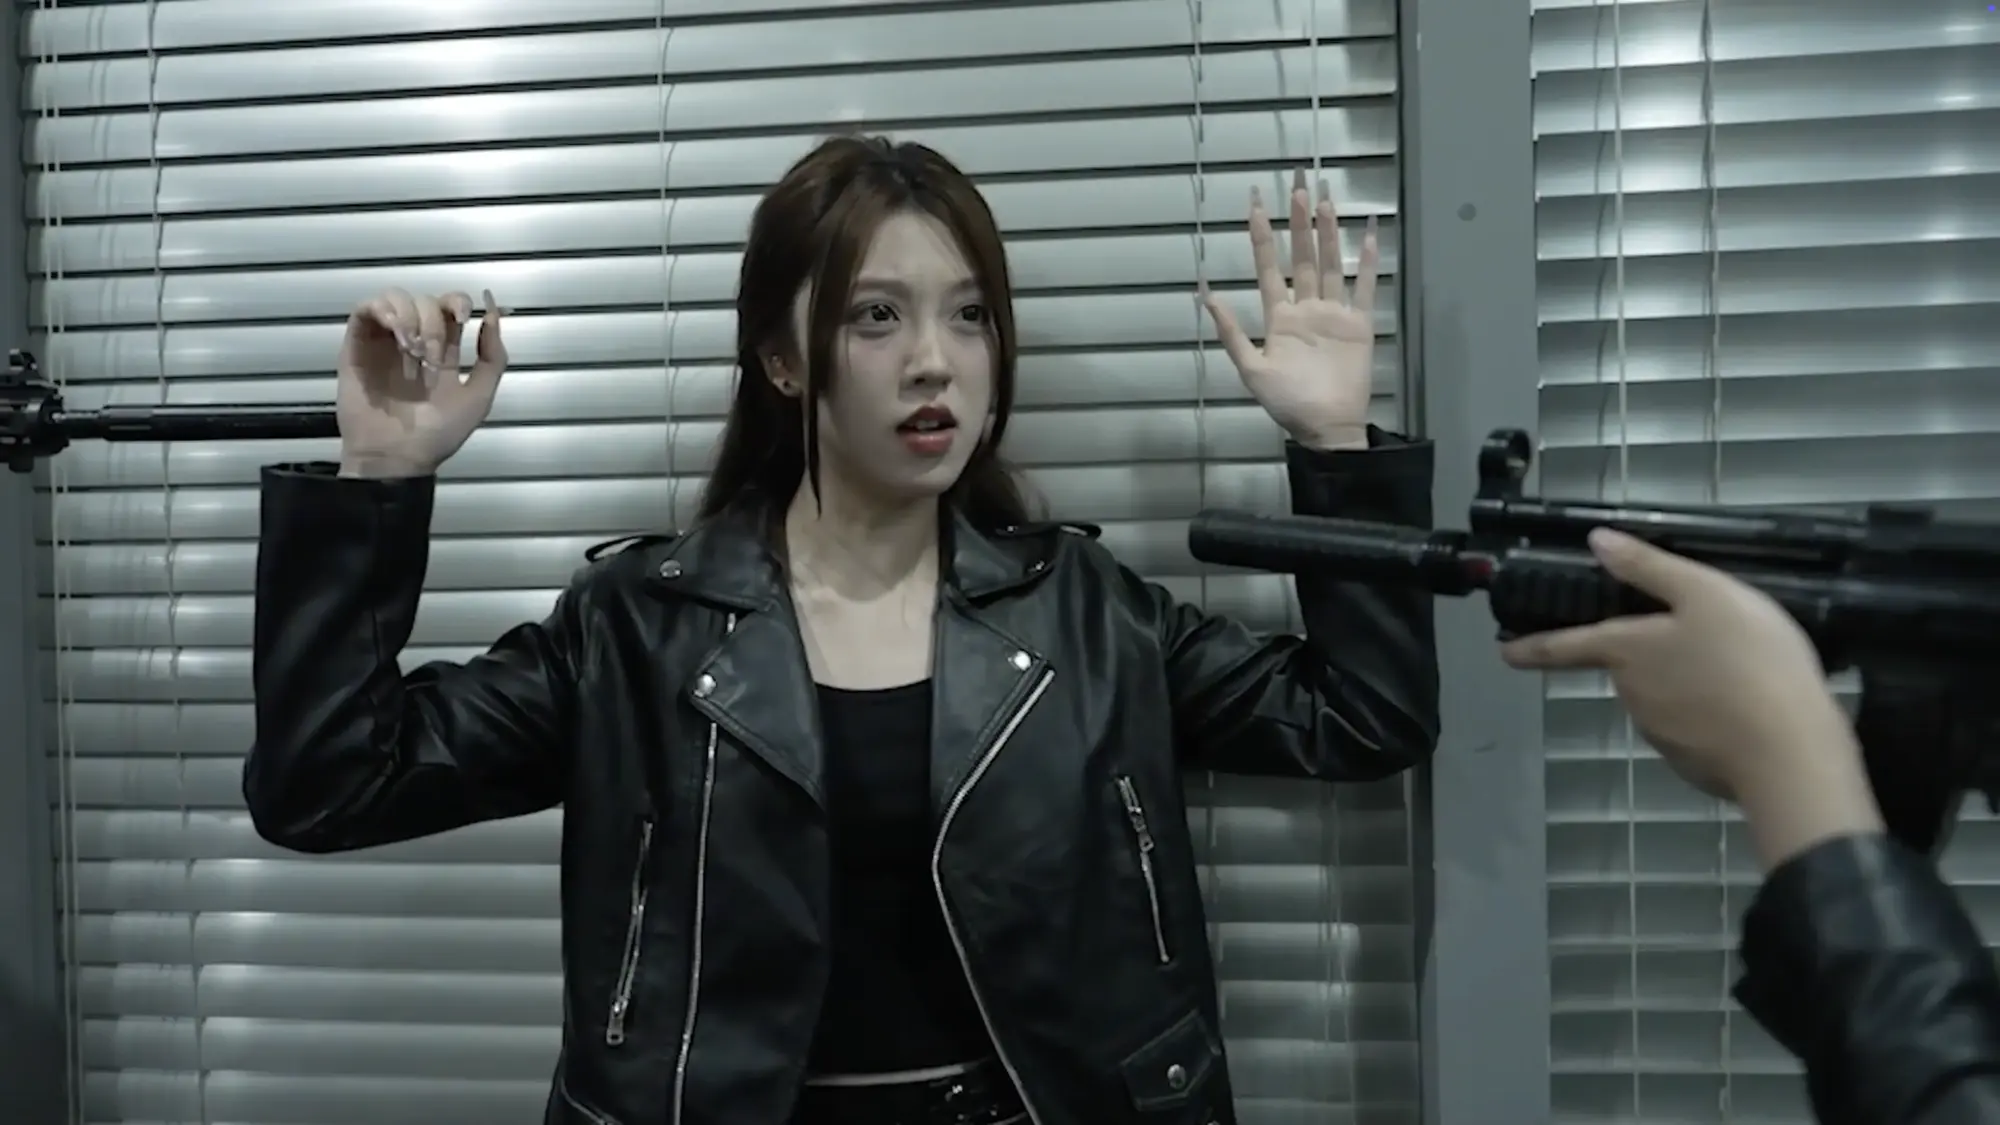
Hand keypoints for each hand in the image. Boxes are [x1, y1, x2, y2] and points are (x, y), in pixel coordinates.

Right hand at [336, 287, 508, 477]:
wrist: (397, 456)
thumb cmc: (437, 435)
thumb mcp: (479, 398)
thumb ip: (492, 358)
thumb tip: (494, 314)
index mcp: (442, 350)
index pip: (449, 306)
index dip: (457, 301)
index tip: (463, 317)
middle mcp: (413, 341)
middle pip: (425, 301)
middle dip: (434, 323)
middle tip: (430, 358)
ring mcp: (384, 342)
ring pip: (395, 298)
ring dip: (409, 315)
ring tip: (410, 348)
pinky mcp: (356, 346)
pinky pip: (364, 309)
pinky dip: (382, 310)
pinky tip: (395, 333)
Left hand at [1203, 168, 1378, 449]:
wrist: (1326, 427)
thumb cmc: (1287, 402)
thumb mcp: (1251, 369)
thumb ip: (1231, 331)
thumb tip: (1205, 293)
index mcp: (1279, 316)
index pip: (1267, 266)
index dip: (1260, 235)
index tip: (1255, 202)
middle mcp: (1305, 307)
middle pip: (1301, 255)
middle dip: (1298, 221)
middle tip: (1297, 183)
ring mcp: (1334, 313)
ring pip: (1329, 263)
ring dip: (1328, 232)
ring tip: (1325, 199)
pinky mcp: (1359, 324)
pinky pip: (1364, 288)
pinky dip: (1365, 263)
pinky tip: (1366, 235)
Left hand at [1498, 528, 1855, 802]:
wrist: (1789, 752)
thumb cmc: (1748, 661)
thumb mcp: (1705, 593)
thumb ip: (1649, 567)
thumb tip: (1596, 541)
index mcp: (1624, 651)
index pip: (1564, 646)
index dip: (1532, 646)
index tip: (1504, 653)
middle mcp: (1629, 694)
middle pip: (1626, 667)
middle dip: (1648, 654)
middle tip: (1695, 639)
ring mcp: (1659, 734)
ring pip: (1660, 697)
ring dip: (1683, 685)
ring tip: (1733, 669)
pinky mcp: (1690, 762)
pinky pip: (1692, 728)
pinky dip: (1708, 716)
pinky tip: (1745, 707)